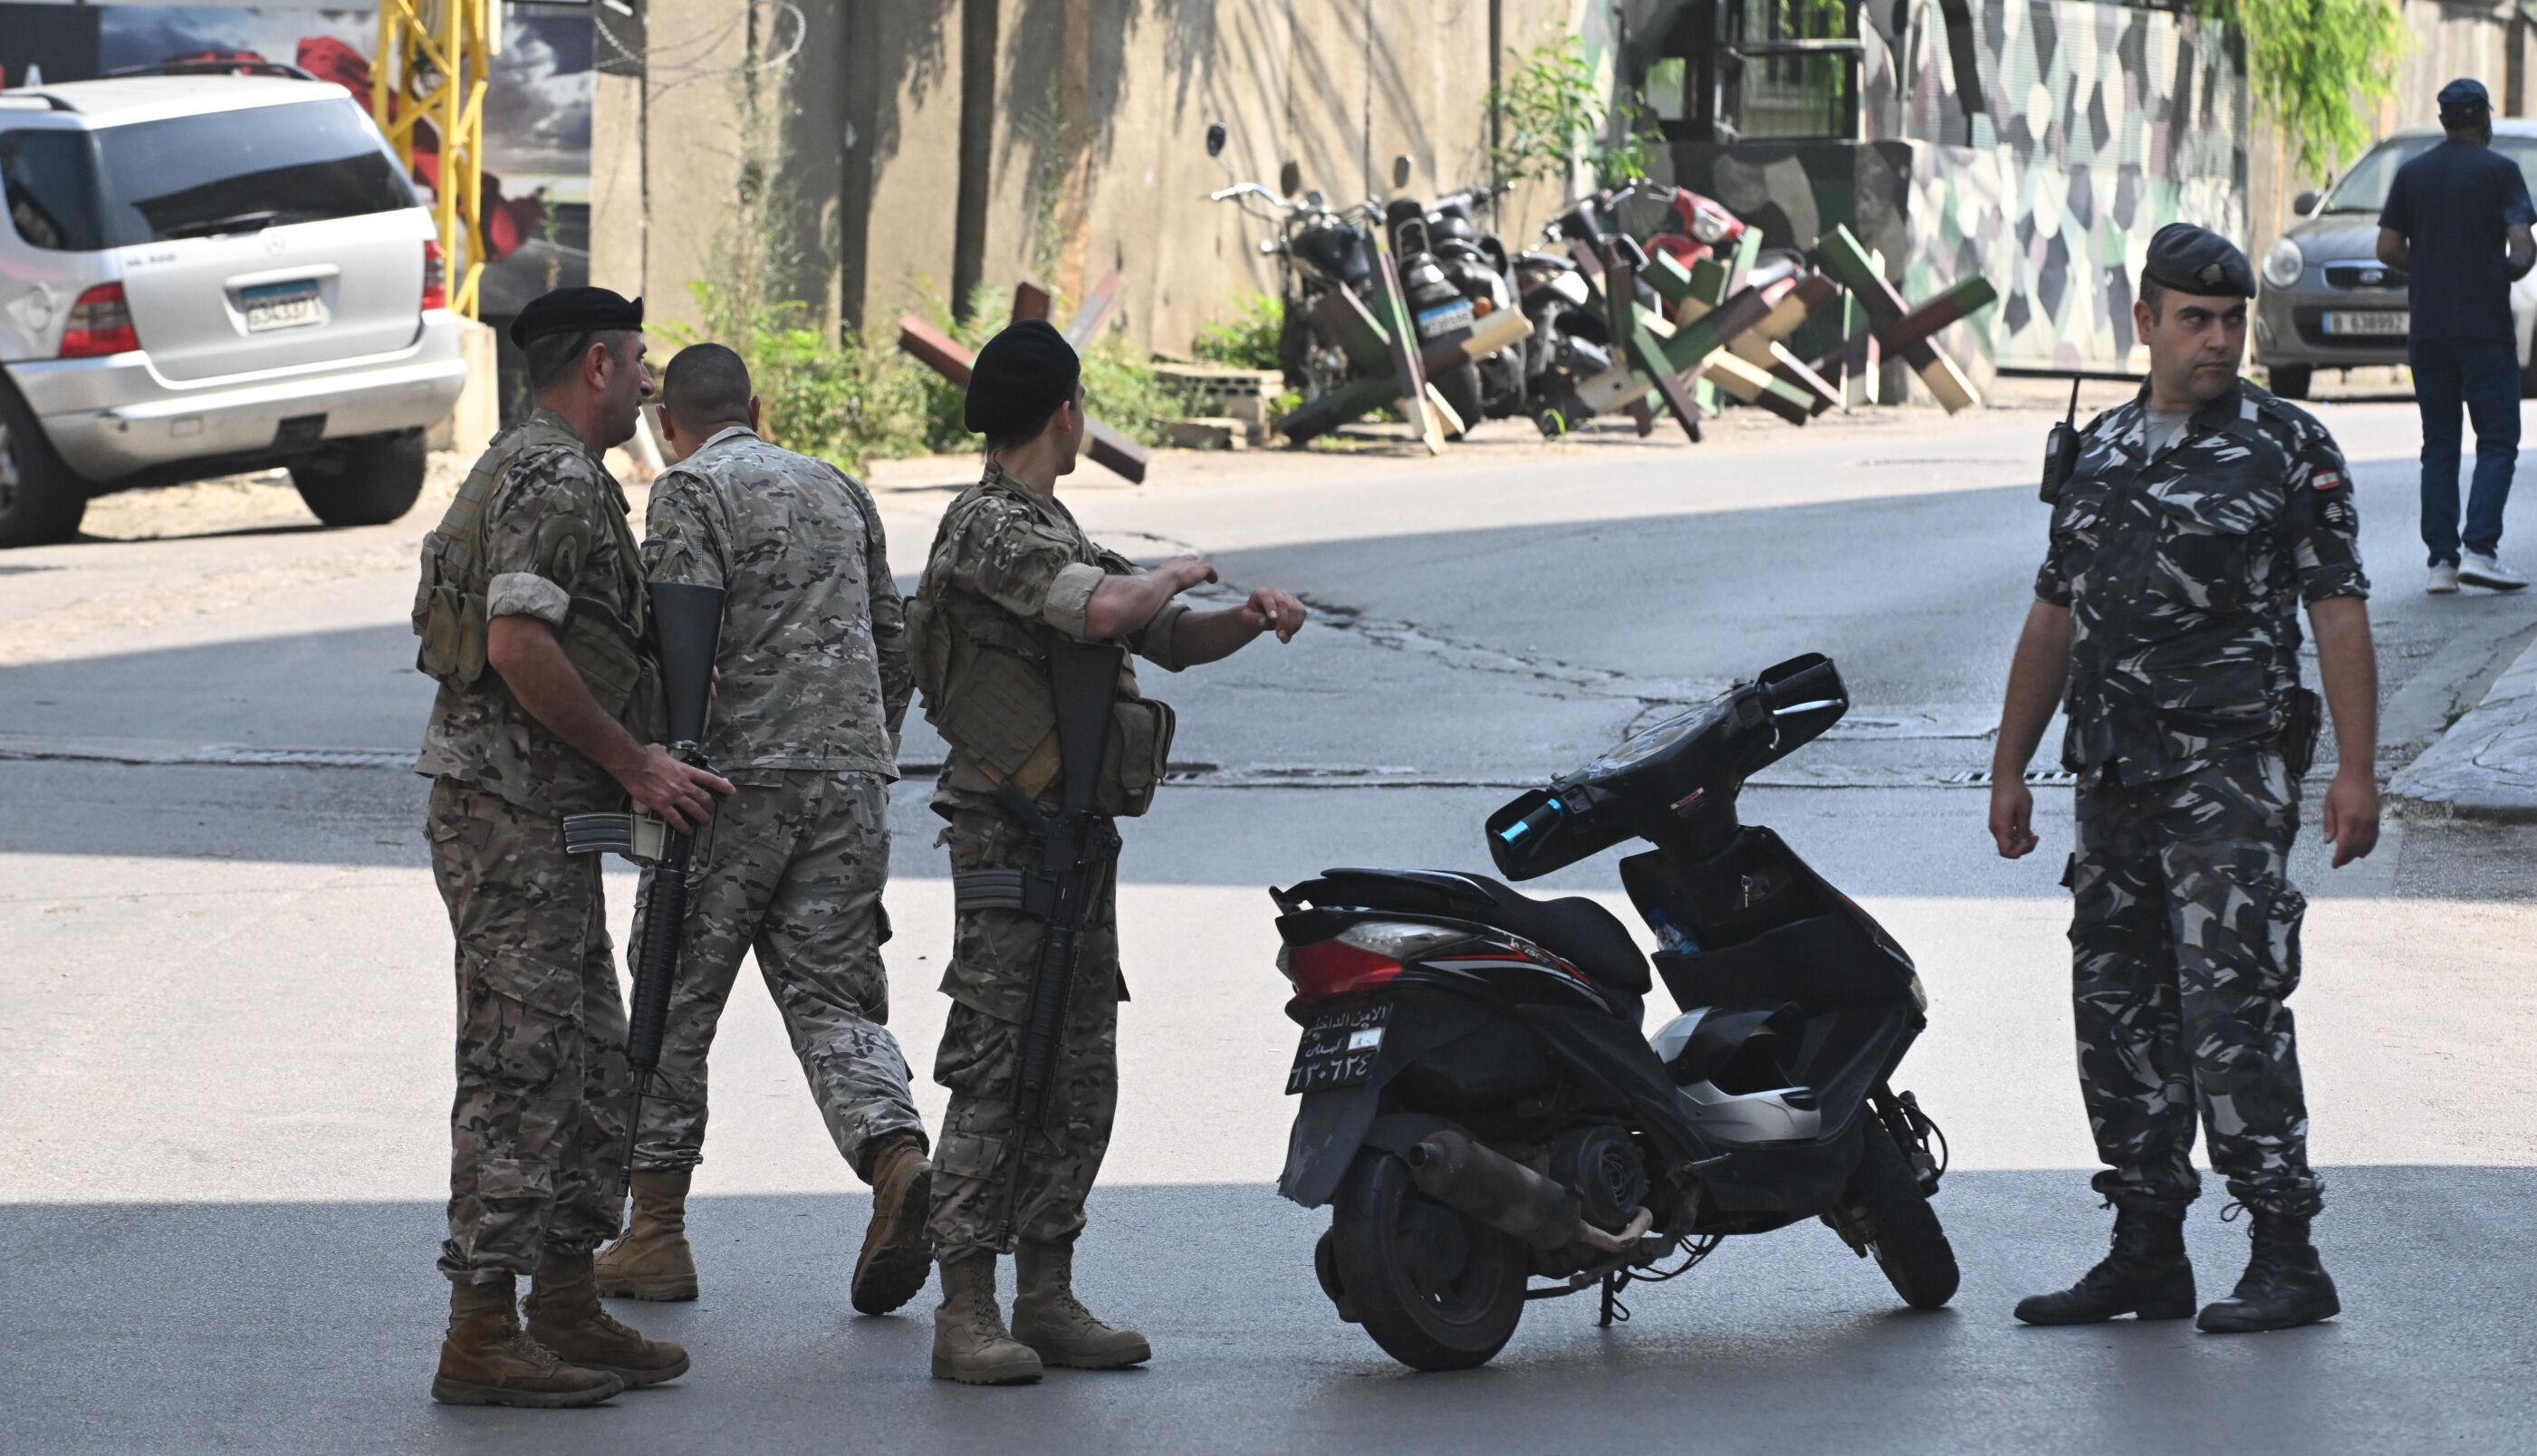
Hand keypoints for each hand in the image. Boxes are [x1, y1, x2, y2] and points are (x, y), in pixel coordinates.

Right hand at [617, 743, 732, 830]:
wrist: (633, 764)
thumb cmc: (645, 755)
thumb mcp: (660, 751)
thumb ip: (665, 754)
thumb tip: (660, 751)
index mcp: (684, 771)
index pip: (709, 779)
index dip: (722, 786)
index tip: (731, 791)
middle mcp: (683, 784)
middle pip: (703, 798)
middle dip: (711, 806)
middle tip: (712, 811)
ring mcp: (674, 795)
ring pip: (694, 809)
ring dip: (701, 817)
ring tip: (704, 823)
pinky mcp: (662, 804)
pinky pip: (675, 818)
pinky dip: (682, 826)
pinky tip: (686, 830)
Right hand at [1155, 555, 1219, 591]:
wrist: (1163, 581)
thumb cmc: (1155, 587)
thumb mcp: (1155, 587)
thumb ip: (1158, 588)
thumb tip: (1153, 599)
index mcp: (1167, 564)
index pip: (1176, 562)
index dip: (1181, 568)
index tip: (1183, 575)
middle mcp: (1179, 561)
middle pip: (1190, 559)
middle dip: (1194, 565)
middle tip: (1198, 574)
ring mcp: (1190, 564)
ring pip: (1201, 564)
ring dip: (1205, 571)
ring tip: (1209, 578)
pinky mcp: (1200, 569)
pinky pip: (1209, 569)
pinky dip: (1212, 575)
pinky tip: (1213, 581)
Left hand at [1240, 586, 1305, 642]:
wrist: (1260, 615)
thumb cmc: (1252, 616)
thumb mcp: (1246, 618)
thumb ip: (1253, 619)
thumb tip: (1263, 621)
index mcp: (1261, 593)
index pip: (1267, 598)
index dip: (1271, 607)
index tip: (1273, 618)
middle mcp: (1275, 592)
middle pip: (1283, 604)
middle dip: (1283, 621)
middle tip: (1280, 636)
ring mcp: (1287, 596)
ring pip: (1295, 609)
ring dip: (1292, 626)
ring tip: (1284, 639)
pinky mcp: (1296, 604)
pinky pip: (1301, 612)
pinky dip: (1297, 625)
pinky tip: (1289, 634)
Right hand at [1989, 777, 2038, 858]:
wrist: (2006, 778)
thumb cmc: (2015, 793)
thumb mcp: (2024, 813)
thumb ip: (2024, 831)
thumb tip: (2024, 844)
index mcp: (2000, 828)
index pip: (2006, 852)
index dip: (2020, 852)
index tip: (2031, 840)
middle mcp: (1995, 828)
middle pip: (2008, 848)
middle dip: (2023, 847)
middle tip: (2036, 837)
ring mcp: (1996, 825)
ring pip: (2008, 842)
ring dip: (2021, 841)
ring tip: (2034, 833)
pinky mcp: (1998, 821)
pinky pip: (2007, 834)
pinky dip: (2017, 835)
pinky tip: (2027, 828)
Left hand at [2321, 766, 2379, 866]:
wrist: (2359, 774)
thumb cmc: (2341, 787)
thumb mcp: (2329, 804)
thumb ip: (2329, 824)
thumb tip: (2328, 841)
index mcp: (2349, 819)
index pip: (2345, 845)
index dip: (2340, 857)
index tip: (2334, 864)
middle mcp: (2363, 822)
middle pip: (2357, 847)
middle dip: (2348, 857)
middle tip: (2339, 862)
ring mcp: (2372, 821)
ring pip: (2367, 844)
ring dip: (2358, 853)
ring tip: (2349, 858)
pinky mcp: (2377, 818)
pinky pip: (2375, 837)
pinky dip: (2369, 846)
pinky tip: (2363, 850)